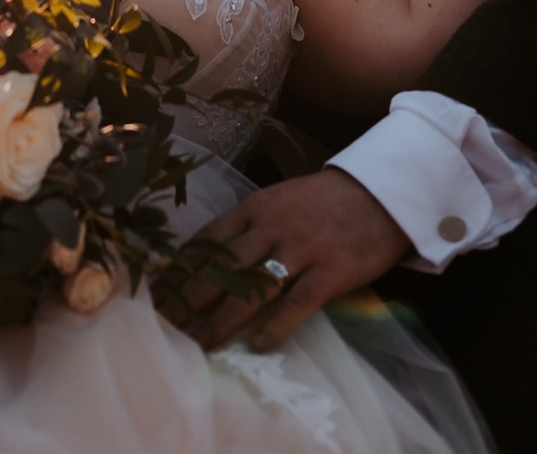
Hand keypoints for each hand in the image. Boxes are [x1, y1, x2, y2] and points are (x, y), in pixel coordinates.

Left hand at [179, 170, 410, 352]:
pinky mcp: (331, 271)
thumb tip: (210, 254)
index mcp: (256, 208)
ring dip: (222, 319)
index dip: (180, 267)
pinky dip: (275, 325)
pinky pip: (297, 302)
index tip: (157, 290)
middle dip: (189, 298)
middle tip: (164, 325)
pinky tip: (257, 344)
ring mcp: (302, 249)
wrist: (379, 192)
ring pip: (252, 288)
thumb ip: (249, 225)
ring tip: (199, 343)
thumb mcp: (279, 200)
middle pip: (222, 267)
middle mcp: (273, 227)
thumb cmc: (323, 200)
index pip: (208, 239)